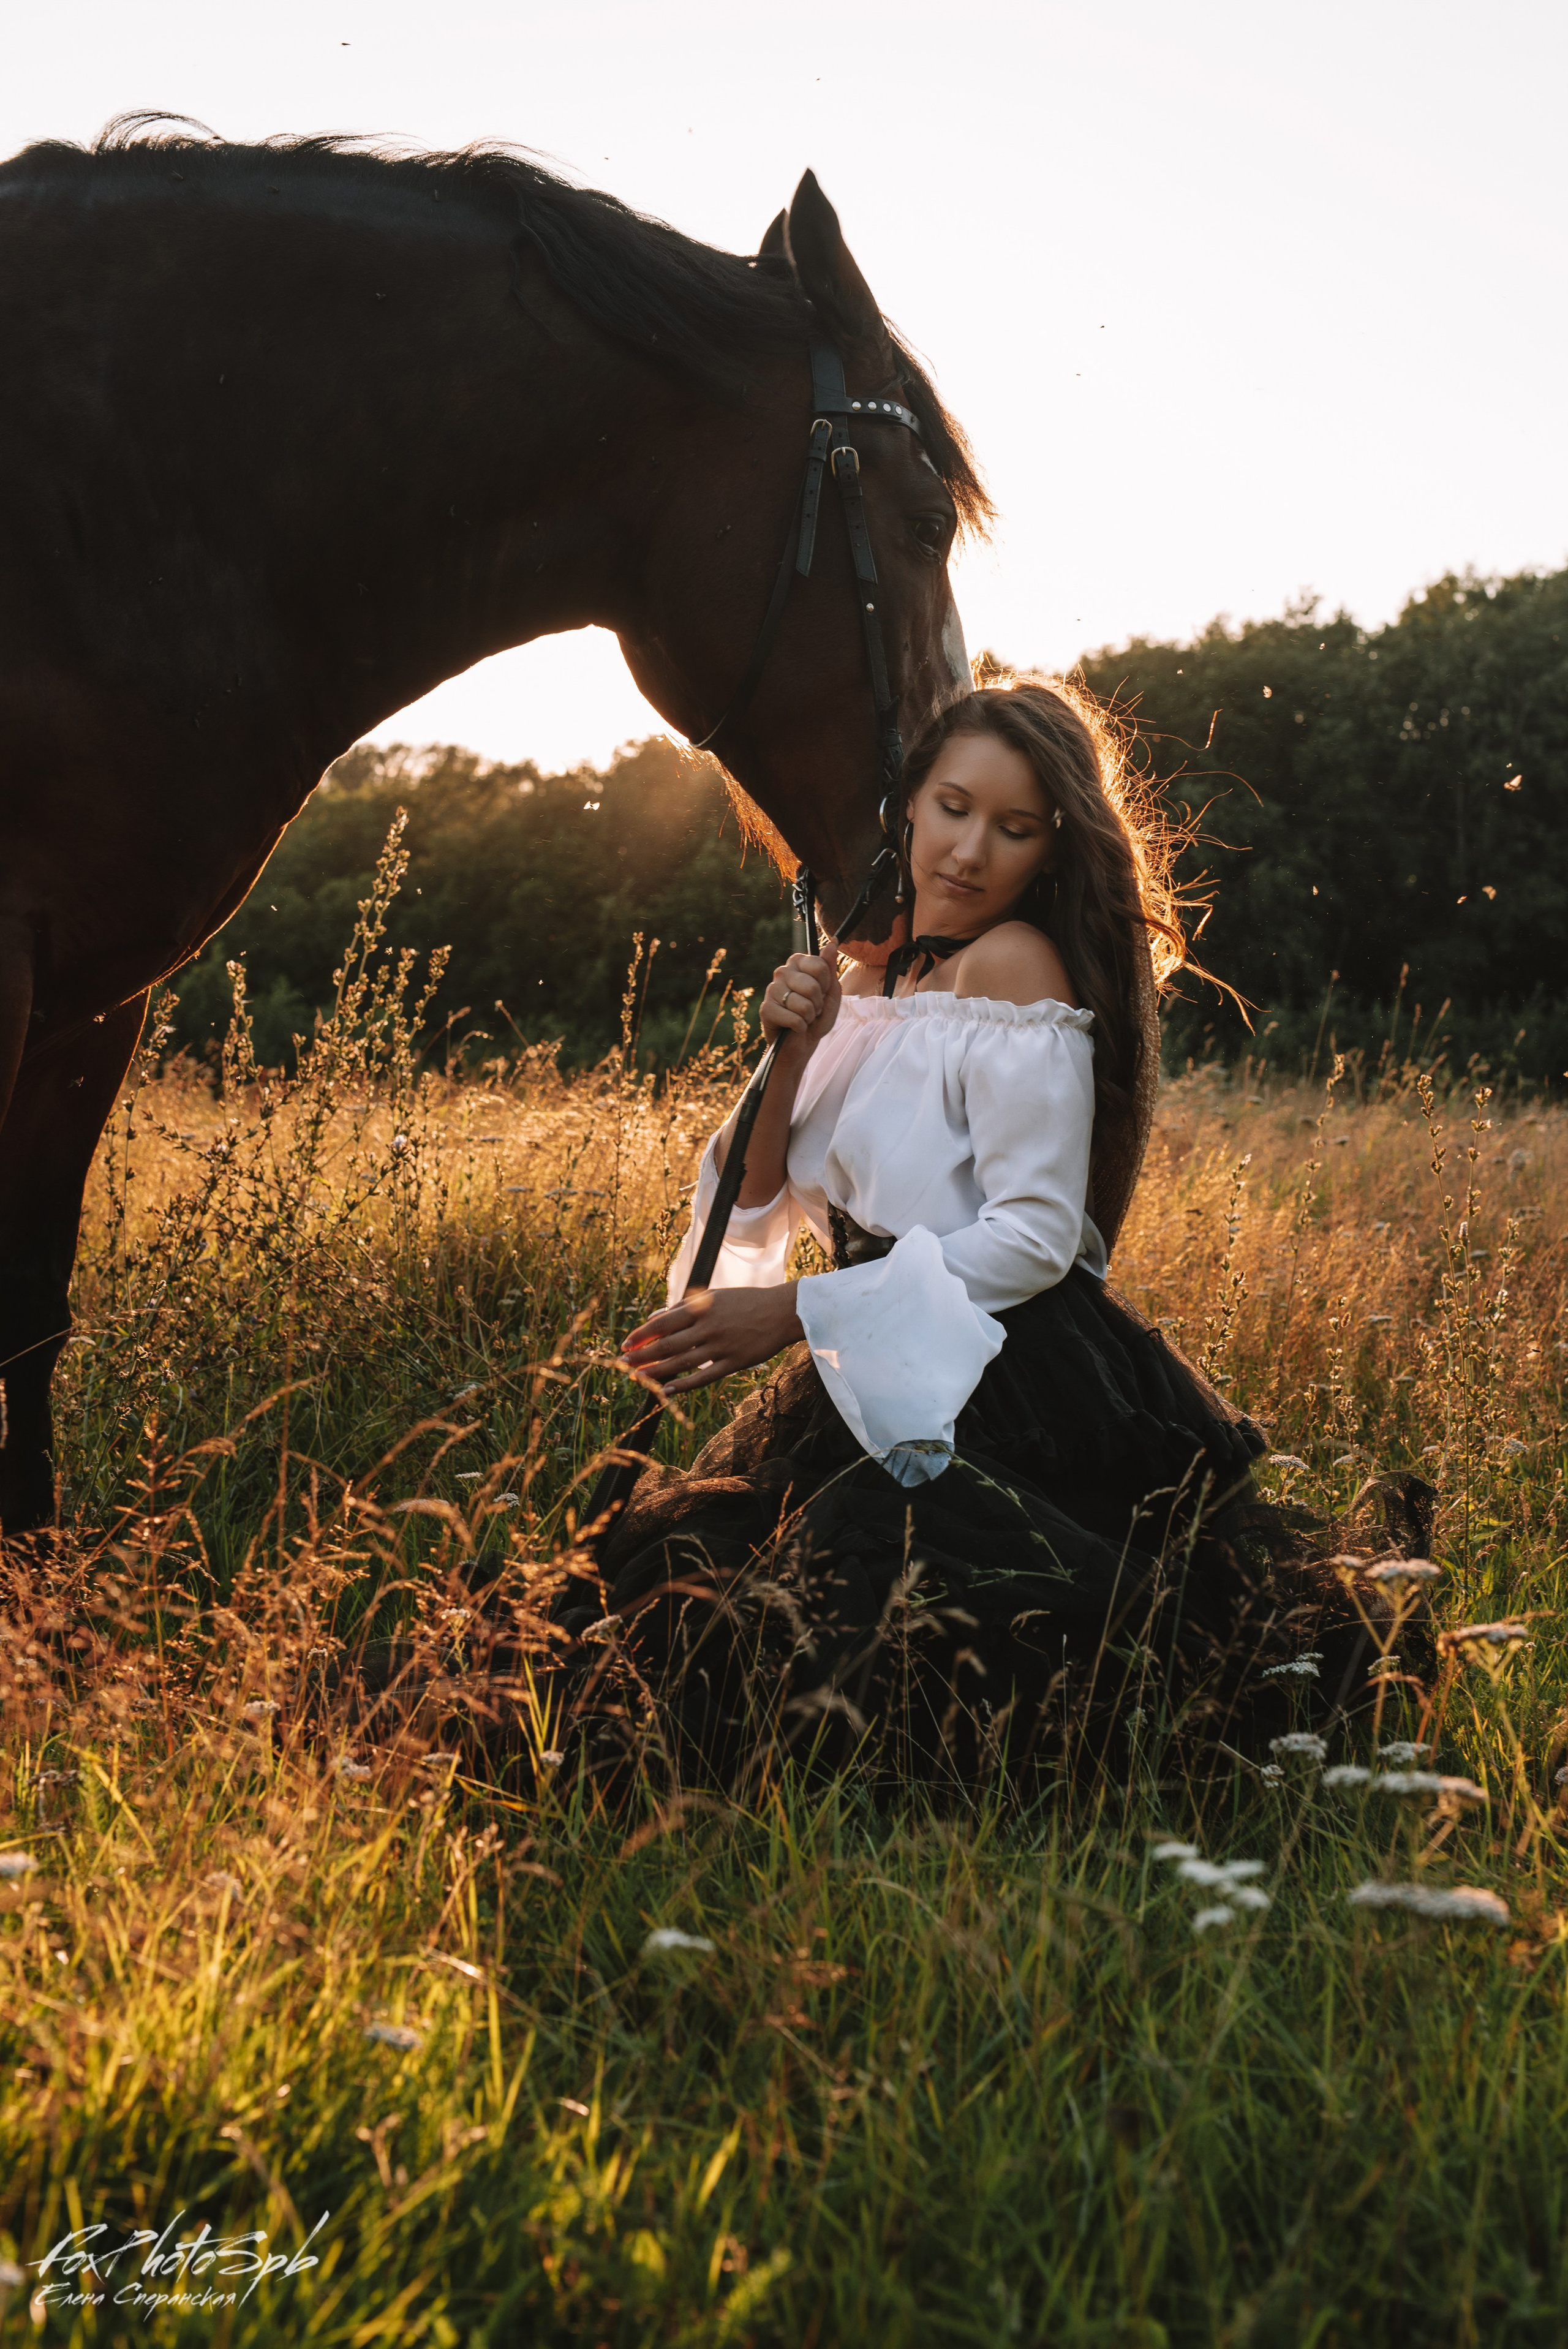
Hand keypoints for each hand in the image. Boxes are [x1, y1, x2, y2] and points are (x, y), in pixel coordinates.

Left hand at [621, 1283, 803, 1393]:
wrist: (782, 1312)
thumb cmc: (745, 1301)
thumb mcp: (714, 1296)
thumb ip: (685, 1307)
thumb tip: (655, 1318)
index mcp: (702, 1308)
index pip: (663, 1323)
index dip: (642, 1334)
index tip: (625, 1344)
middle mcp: (708, 1327)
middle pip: (668, 1344)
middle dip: (642, 1355)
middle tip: (623, 1364)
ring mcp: (721, 1346)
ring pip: (682, 1362)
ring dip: (656, 1371)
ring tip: (637, 1378)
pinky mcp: (734, 1362)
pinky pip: (704, 1377)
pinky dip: (684, 1384)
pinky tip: (667, 1390)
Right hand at [759, 942, 839, 1055]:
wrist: (801, 1044)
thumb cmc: (817, 1017)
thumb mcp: (831, 993)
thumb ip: (830, 968)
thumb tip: (832, 942)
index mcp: (797, 962)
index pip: (820, 965)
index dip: (826, 985)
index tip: (821, 993)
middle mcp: (782, 972)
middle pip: (813, 986)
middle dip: (818, 1004)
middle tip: (812, 1009)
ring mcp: (772, 990)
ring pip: (804, 1004)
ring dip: (809, 1017)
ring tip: (803, 1018)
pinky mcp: (766, 1009)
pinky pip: (795, 1019)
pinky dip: (800, 1027)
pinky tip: (794, 1027)